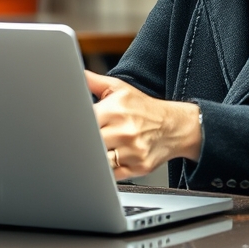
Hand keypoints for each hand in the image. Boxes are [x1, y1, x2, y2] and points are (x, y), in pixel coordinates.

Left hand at [86, 71, 201, 180]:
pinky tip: (112, 158)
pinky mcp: (139, 167)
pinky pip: (112, 174)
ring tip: (103, 147)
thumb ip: (94, 82)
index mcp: (116, 109)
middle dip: (87, 141)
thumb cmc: (143, 108)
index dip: (78, 125)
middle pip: (90, 142)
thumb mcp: (120, 89)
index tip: (79, 126)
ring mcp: (133, 151)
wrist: (174, 126)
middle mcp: (126, 130)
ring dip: (97, 155)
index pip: (85, 121)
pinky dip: (107, 169)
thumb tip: (74, 73)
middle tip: (90, 137)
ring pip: (99, 160)